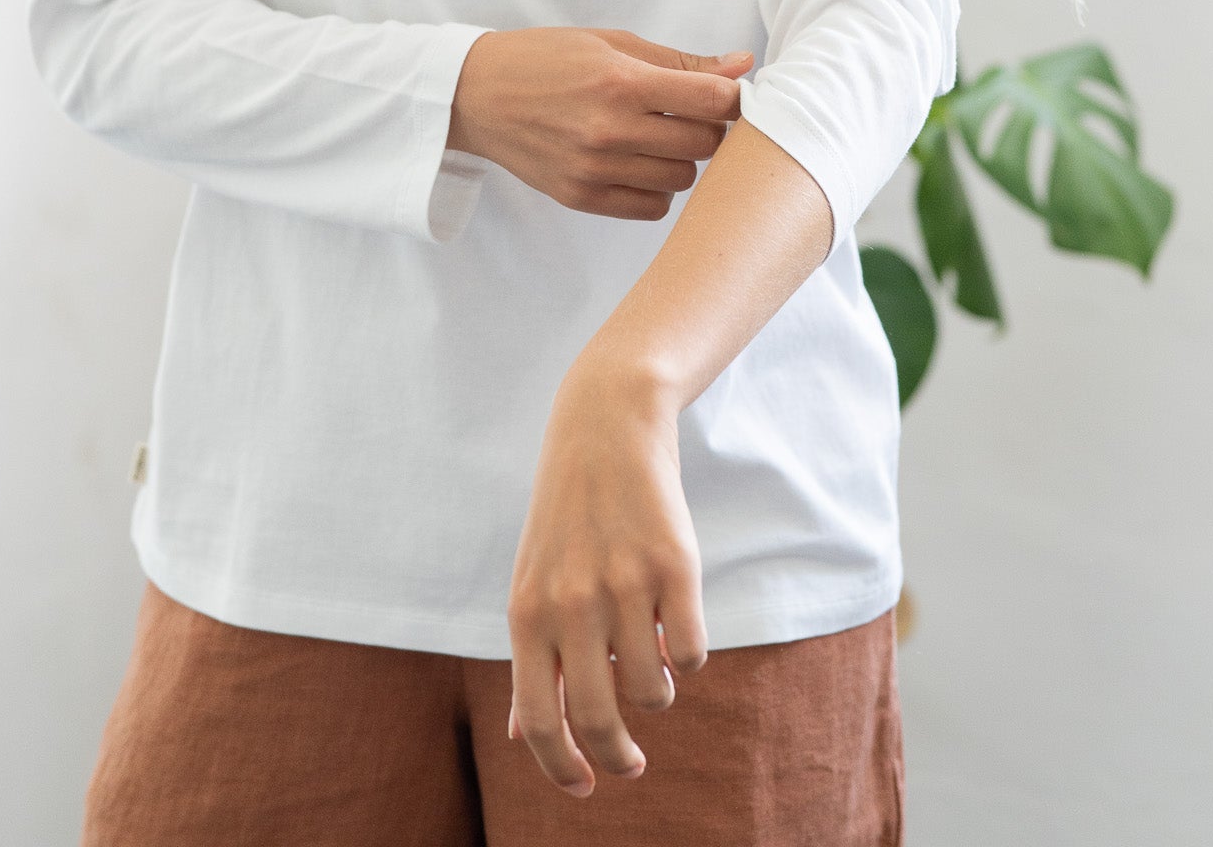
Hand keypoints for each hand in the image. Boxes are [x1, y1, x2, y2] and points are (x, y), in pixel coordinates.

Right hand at [447, 27, 752, 219]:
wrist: (477, 95)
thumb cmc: (546, 59)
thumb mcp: (612, 43)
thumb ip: (680, 61)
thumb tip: (743, 65)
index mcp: (622, 81)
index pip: (714, 100)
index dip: (732, 97)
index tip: (724, 94)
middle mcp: (611, 129)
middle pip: (706, 144)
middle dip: (707, 127)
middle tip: (687, 113)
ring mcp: (595, 169)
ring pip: (683, 178)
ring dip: (681, 158)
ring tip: (656, 137)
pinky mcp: (582, 197)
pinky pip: (652, 207)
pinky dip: (656, 188)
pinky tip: (637, 163)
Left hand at [505, 356, 707, 795]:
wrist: (606, 426)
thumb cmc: (567, 516)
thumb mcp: (533, 583)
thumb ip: (532, 660)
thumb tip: (521, 737)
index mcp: (527, 612)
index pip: (539, 720)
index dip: (562, 768)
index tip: (586, 786)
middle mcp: (572, 603)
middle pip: (598, 719)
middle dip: (619, 758)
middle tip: (631, 764)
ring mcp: (625, 584)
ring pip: (653, 691)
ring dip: (657, 695)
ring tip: (651, 663)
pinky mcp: (675, 565)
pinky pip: (691, 652)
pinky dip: (688, 656)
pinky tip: (675, 627)